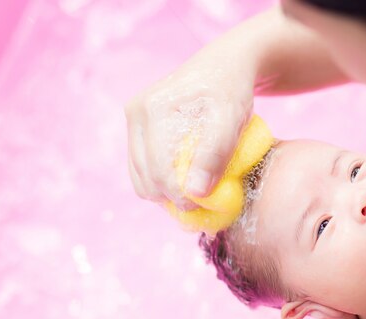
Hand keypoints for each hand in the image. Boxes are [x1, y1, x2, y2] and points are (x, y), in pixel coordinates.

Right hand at [125, 51, 254, 208]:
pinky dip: (161, 181)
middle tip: (202, 203)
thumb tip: (194, 193)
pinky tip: (184, 180)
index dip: (180, 196)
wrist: (224, 66)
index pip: (159, 169)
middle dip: (172, 196)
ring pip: (140, 176)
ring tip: (195, 192)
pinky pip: (141, 168)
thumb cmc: (232, 91)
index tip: (204, 205)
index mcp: (153, 108)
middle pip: (145, 176)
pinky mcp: (137, 128)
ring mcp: (133, 120)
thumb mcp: (230, 120)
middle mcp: (136, 112)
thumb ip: (214, 155)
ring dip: (165, 192)